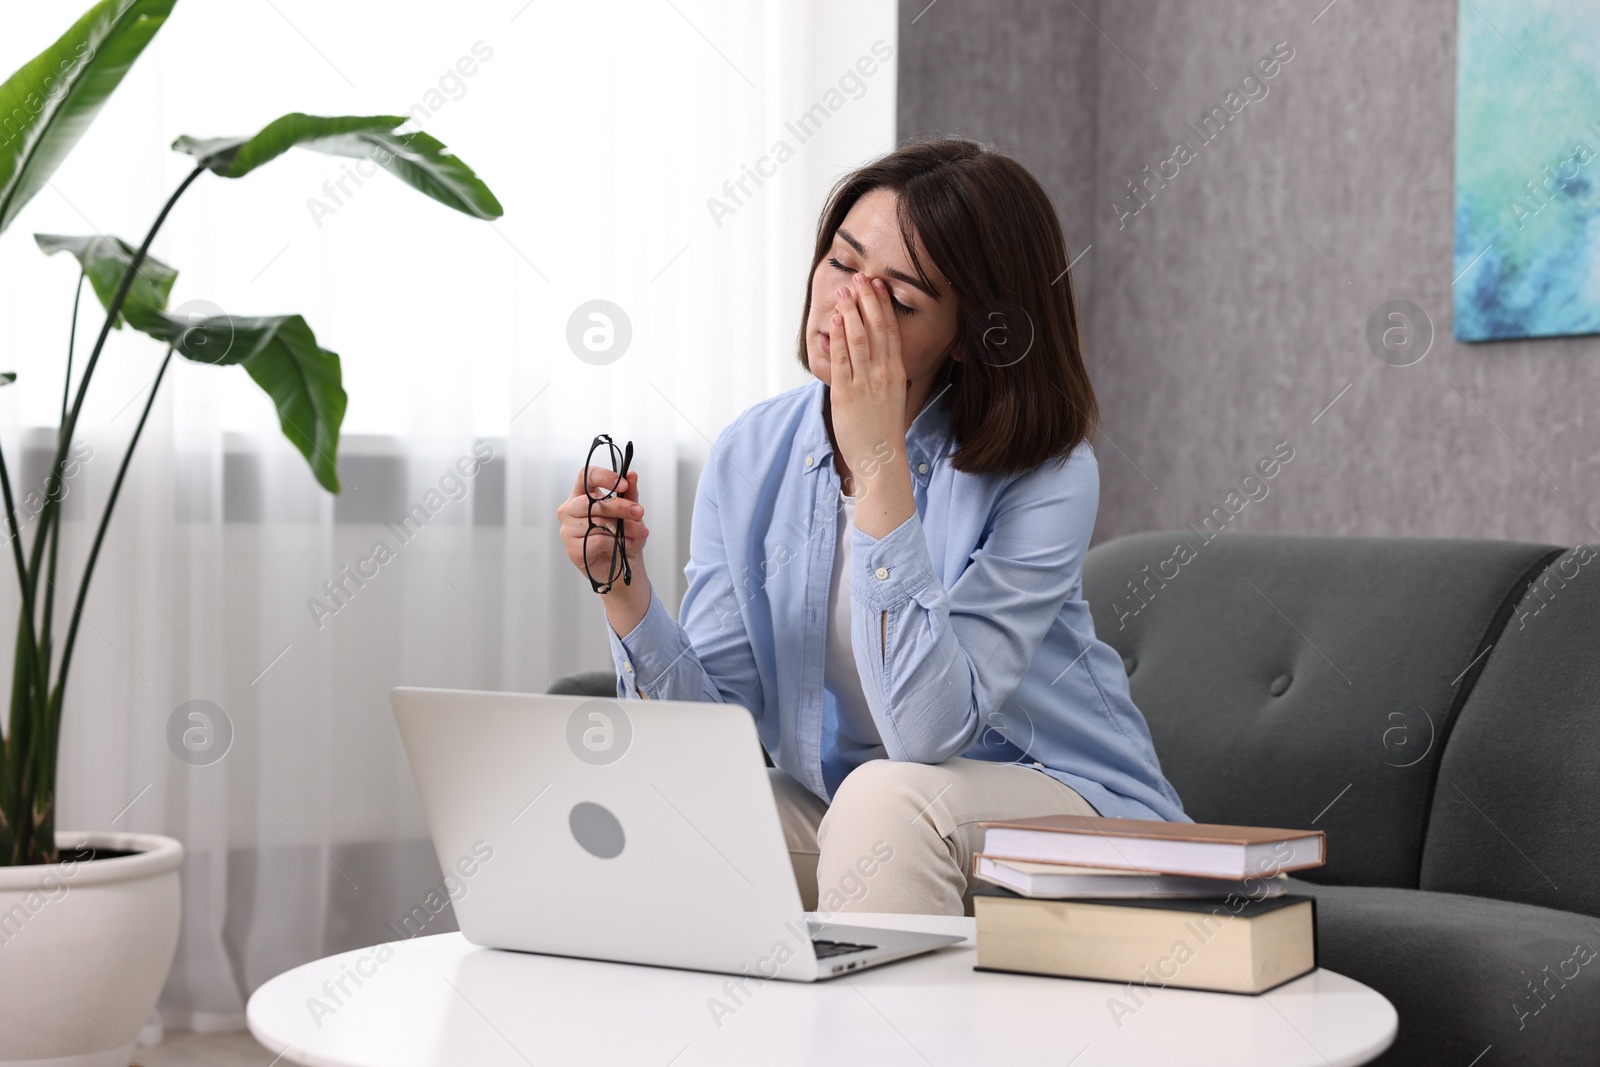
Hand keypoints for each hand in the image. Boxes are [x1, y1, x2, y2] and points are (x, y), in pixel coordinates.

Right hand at [556, 466, 651, 617]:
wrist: (623, 565)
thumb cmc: (623, 535)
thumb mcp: (631, 513)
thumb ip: (630, 494)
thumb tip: (632, 475)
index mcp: (581, 495)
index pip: (585, 475)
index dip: (603, 476)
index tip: (623, 484)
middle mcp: (570, 510)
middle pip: (591, 501)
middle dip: (619, 506)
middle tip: (639, 512)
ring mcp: (568, 530)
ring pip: (596, 522)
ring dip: (624, 527)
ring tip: (640, 533)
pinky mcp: (572, 549)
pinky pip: (598, 540)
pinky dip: (617, 542)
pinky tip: (628, 545)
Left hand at [828, 272, 907, 479]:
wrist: (881, 459)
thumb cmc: (884, 431)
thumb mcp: (892, 396)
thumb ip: (884, 374)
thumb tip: (875, 356)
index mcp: (896, 372)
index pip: (891, 331)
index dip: (883, 306)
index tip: (878, 286)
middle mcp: (883, 373)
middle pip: (876, 328)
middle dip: (866, 300)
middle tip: (860, 277)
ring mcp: (865, 382)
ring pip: (858, 338)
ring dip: (850, 312)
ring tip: (843, 291)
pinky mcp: (846, 393)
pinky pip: (842, 360)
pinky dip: (839, 338)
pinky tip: (836, 321)